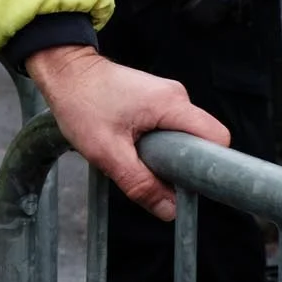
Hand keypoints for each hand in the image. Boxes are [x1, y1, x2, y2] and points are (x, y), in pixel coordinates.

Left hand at [25, 45, 229, 219]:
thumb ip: (140, 183)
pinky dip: (154, 142)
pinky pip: (168, 128)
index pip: (217, 138)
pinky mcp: (155, 99)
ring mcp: (166, 96)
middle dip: (180, 163)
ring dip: (163, 153)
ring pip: (182, 136)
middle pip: (200, 140)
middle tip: (150, 171)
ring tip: (132, 153)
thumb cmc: (80, 102)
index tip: (186, 183)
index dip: (208, 166)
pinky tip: (130, 143)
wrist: (64, 71)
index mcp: (172, 104)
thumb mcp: (107, 152)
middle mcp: (176, 96)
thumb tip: (169, 210)